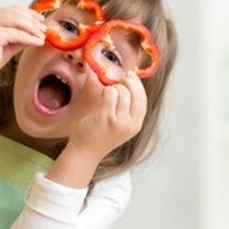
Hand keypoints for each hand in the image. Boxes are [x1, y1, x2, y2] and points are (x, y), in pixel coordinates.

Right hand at [0, 7, 45, 83]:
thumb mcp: (8, 45)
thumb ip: (20, 37)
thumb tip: (37, 33)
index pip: (13, 10)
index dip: (29, 13)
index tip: (41, 19)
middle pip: (17, 13)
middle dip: (33, 21)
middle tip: (45, 29)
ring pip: (18, 21)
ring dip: (33, 28)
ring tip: (43, 36)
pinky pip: (17, 34)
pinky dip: (29, 38)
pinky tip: (37, 42)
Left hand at [46, 72, 146, 188]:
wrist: (85, 152)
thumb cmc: (99, 136)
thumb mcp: (120, 126)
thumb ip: (126, 110)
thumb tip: (128, 84)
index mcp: (135, 125)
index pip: (142, 100)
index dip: (138, 85)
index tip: (131, 76)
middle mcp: (130, 124)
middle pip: (135, 93)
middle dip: (127, 82)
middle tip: (117, 81)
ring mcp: (118, 121)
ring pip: (121, 91)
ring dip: (112, 88)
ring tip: (105, 95)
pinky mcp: (105, 117)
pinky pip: (109, 93)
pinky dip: (105, 90)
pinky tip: (101, 96)